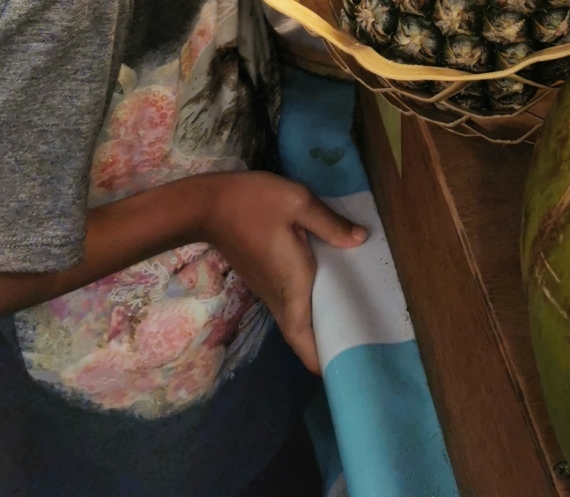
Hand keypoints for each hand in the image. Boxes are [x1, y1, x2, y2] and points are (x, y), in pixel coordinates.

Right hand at [202, 171, 365, 372]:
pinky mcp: (261, 278)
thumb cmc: (255, 203)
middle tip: (357, 344)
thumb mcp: (298, 202)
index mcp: (292, 284)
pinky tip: (323, 292)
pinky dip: (306, 310)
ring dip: (315, 329)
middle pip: (300, 335)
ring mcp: (266, 289)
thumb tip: (360, 240)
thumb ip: (330, 224)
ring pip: (293, 321)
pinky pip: (287, 304)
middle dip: (323, 348)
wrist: (209, 204)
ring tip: (347, 321)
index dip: (319, 359)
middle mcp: (278, 295)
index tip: (345, 368)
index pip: (303, 338)